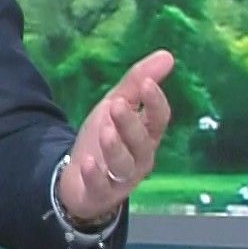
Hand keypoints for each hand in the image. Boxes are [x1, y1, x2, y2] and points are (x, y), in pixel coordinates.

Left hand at [58, 50, 173, 222]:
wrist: (79, 177)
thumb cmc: (105, 136)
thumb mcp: (116, 104)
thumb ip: (137, 81)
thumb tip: (168, 55)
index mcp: (147, 134)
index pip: (159, 119)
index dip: (156, 103)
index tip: (147, 83)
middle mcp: (140, 157)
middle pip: (142, 142)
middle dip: (130, 123)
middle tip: (117, 104)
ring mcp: (122, 178)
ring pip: (124, 165)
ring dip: (116, 148)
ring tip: (105, 131)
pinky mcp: (101, 193)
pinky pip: (101, 186)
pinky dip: (95, 175)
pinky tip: (88, 162)